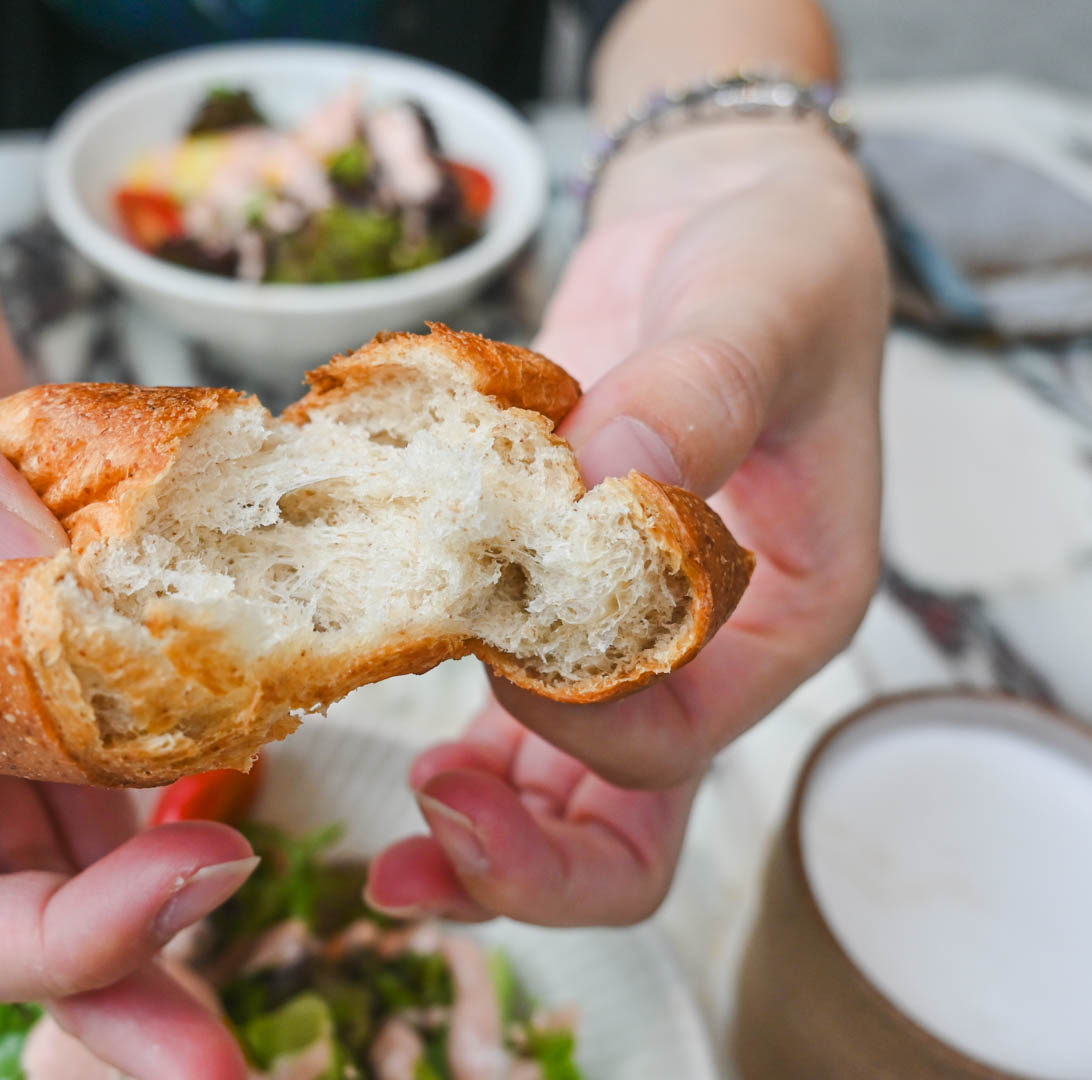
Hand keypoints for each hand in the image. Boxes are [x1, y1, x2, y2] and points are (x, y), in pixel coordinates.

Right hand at [0, 114, 251, 1077]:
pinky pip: (84, 741)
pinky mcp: (1, 628)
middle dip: (81, 971)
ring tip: (250, 981)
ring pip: (29, 845)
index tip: (181, 792)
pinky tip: (242, 789)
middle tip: (210, 1057)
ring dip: (140, 911)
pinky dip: (162, 771)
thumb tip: (4, 592)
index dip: (34, 800)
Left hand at [367, 123, 887, 923]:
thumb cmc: (773, 264)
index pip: (686, 734)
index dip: (583, 726)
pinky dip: (454, 753)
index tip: (495, 649)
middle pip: (632, 825)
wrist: (718, 223)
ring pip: (559, 799)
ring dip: (475, 840)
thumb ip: (694, 395)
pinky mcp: (551, 605)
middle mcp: (707, 654)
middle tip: (424, 840)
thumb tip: (608, 481)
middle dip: (529, 862)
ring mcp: (624, 643)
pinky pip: (508, 721)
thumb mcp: (756, 307)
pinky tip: (390, 746)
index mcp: (786, 611)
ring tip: (385, 854)